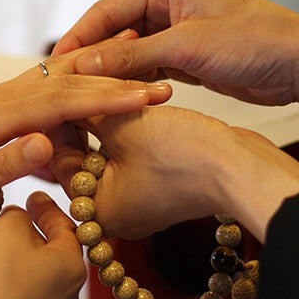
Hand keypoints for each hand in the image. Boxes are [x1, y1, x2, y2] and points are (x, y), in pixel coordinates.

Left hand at [0, 35, 171, 228]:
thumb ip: (2, 165)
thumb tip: (45, 142)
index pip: (59, 101)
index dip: (106, 99)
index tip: (146, 98)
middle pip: (63, 81)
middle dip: (113, 82)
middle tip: (158, 82)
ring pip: (54, 78)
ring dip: (96, 74)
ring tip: (138, 58)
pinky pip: (40, 89)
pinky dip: (73, 84)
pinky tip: (94, 79)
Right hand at [0, 192, 86, 298]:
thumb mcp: (8, 229)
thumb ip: (18, 215)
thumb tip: (19, 218)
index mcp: (73, 265)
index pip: (67, 227)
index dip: (48, 208)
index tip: (34, 197)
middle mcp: (70, 293)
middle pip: (55, 251)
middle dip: (35, 232)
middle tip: (17, 216)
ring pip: (40, 273)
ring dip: (23, 255)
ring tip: (1, 242)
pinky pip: (26, 293)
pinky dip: (14, 277)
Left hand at [49, 105, 298, 241]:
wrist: (240, 168)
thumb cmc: (181, 155)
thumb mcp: (120, 124)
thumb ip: (83, 110)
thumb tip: (60, 95)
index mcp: (93, 211)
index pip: (58, 157)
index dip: (59, 117)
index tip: (60, 85)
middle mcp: (112, 215)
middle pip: (81, 157)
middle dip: (84, 119)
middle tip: (82, 82)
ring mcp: (138, 204)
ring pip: (107, 154)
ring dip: (107, 122)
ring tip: (110, 89)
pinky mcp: (159, 190)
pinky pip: (131, 158)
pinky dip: (127, 133)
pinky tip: (134, 105)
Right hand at [52, 0, 298, 111]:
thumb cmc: (252, 40)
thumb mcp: (186, 47)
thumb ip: (131, 54)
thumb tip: (82, 63)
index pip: (107, 9)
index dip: (78, 37)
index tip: (54, 64)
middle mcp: (168, 0)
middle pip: (114, 30)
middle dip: (91, 56)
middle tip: (63, 85)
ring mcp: (176, 28)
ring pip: (129, 51)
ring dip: (111, 71)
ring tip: (83, 96)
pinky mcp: (186, 54)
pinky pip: (148, 66)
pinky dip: (133, 80)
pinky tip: (115, 96)